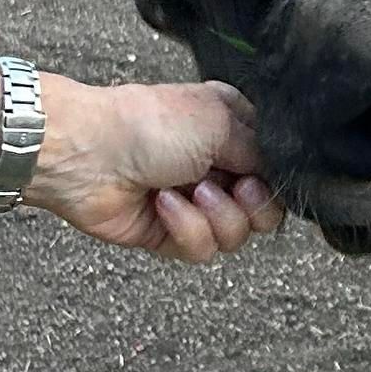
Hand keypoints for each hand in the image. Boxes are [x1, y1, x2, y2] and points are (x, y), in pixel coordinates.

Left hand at [0, 70, 281, 260]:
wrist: (86, 154)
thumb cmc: (149, 125)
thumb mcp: (221, 122)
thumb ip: (265, 152)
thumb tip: (284, 176)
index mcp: (235, 130)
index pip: (279, 168)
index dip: (276, 179)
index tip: (262, 175)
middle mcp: (219, 166)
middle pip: (267, 210)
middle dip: (254, 206)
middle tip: (236, 188)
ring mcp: (195, 202)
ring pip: (237, 235)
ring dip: (216, 216)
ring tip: (189, 191)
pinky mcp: (171, 233)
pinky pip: (202, 249)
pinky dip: (186, 228)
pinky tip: (163, 205)